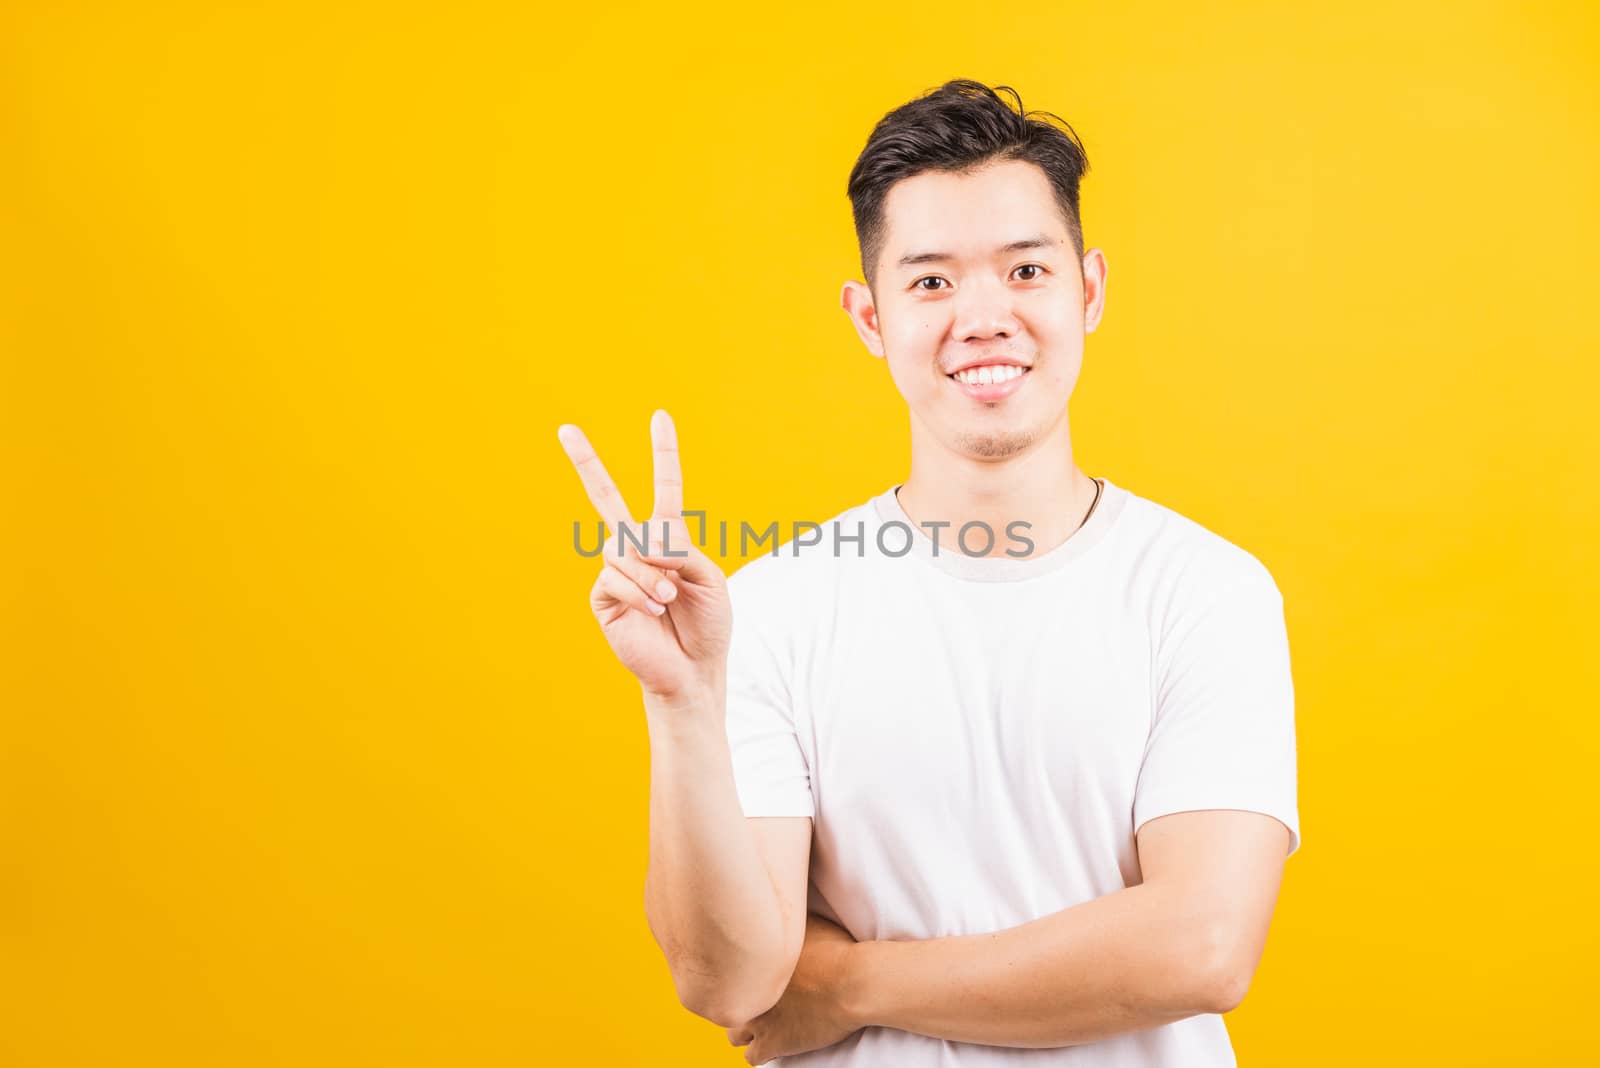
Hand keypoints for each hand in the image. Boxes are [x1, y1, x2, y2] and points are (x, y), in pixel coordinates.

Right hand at [556, 410, 730, 702]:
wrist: (693, 668)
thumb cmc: (707, 624)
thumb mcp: (708, 578)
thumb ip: (680, 550)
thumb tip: (639, 541)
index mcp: (669, 538)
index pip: (665, 487)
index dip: (664, 453)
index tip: (660, 416)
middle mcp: (637, 548)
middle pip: (606, 497)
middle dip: (586, 462)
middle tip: (564, 428)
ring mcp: (616, 570)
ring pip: (625, 549)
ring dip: (652, 576)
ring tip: (668, 599)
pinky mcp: (602, 596)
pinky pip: (614, 576)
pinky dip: (639, 592)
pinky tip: (653, 609)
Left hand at [726, 913, 865, 1064]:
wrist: (851, 981)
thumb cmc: (835, 948)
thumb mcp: (805, 922)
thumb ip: (783, 921)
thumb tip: (777, 905)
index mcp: (751, 961)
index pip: (725, 968)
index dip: (740, 972)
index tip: (751, 973)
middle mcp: (747, 990)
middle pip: (726, 1001)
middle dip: (741, 1000)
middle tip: (756, 997)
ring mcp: (758, 1020)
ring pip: (733, 1034)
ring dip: (747, 1029)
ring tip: (764, 1022)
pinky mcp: (774, 1044)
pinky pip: (752, 1057)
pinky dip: (762, 1052)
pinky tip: (776, 1042)